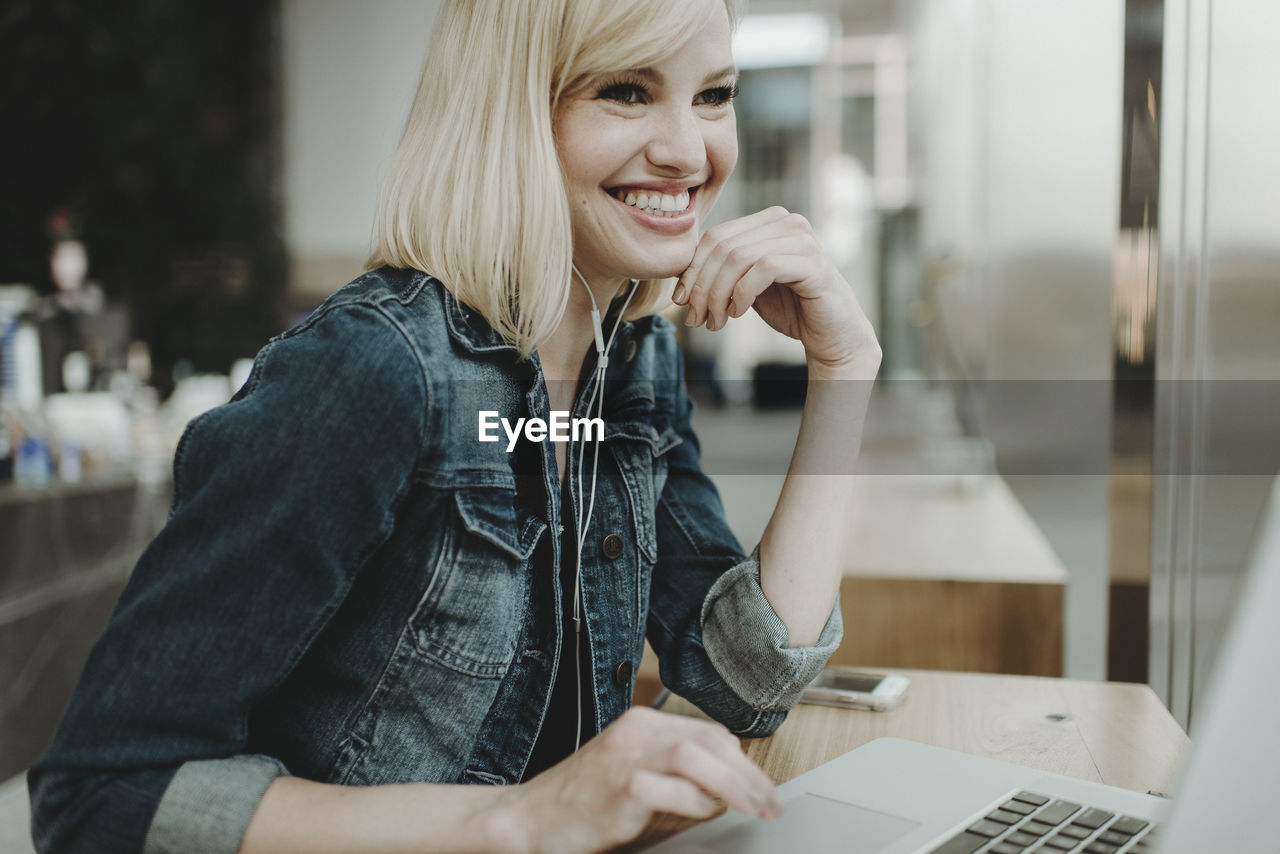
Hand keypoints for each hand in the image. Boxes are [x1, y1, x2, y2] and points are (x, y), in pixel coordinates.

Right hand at [493, 706, 783, 853]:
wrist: (531, 817)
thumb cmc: (583, 800)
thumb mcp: (632, 769)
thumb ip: (673, 764)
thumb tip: (727, 775)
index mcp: (641, 723)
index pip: (709, 731)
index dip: (743, 760)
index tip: (764, 785)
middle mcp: (635, 733)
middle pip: (709, 741)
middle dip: (749, 774)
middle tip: (772, 803)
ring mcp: (624, 759)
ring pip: (694, 757)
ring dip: (733, 785)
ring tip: (754, 808)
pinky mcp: (617, 789)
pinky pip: (669, 789)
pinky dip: (694, 802)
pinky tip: (701, 813)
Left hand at [672, 206, 879, 373]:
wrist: (831, 335)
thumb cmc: (790, 309)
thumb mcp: (745, 286)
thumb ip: (722, 271)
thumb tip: (680, 271)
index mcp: (768, 221)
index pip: (716, 237)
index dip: (692, 270)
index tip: (681, 301)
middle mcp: (786, 221)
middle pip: (723, 247)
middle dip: (702, 287)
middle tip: (696, 319)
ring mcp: (802, 239)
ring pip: (738, 258)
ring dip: (719, 295)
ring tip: (717, 322)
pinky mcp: (813, 262)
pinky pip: (763, 268)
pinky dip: (742, 293)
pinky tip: (739, 313)